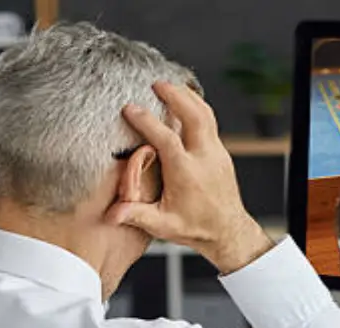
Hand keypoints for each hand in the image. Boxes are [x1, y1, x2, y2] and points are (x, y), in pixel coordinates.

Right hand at [109, 82, 273, 273]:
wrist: (228, 231)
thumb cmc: (196, 228)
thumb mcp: (163, 226)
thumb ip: (137, 216)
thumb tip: (111, 215)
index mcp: (187, 173)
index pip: (167, 140)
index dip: (147, 122)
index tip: (130, 108)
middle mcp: (204, 158)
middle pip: (195, 116)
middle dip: (176, 95)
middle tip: (156, 83)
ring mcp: (216, 153)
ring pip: (206, 114)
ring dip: (188, 96)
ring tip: (169, 85)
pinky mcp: (220, 152)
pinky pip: (210, 122)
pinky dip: (197, 107)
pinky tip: (185, 102)